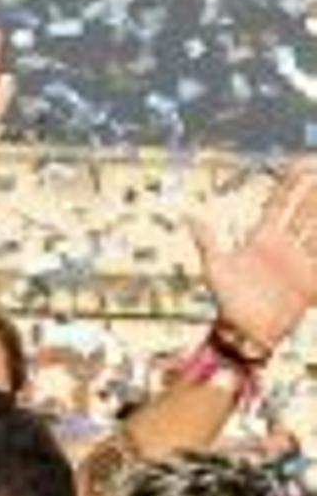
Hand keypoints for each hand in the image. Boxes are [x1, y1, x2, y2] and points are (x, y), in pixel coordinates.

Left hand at [191, 158, 316, 354]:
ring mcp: (300, 260)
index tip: (301, 163)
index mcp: (262, 238)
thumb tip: (190, 214)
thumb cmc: (228, 300)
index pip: (280, 204)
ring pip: (316, 229)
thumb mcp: (216, 265)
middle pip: (305, 210)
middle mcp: (285, 245)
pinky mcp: (311, 280)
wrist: (244, 331)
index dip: (290, 184)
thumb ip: (208, 238)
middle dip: (314, 190)